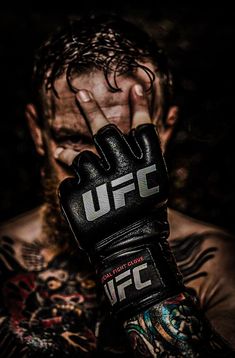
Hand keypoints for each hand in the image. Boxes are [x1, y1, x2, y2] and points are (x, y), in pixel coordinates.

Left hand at [58, 84, 182, 318]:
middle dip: (92, 109)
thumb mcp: (154, 183)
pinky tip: (79, 199)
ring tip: (60, 152)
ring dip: (69, 154)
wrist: (128, 249)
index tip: (135, 87)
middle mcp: (123, 169)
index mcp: (145, 166)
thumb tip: (170, 116)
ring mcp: (99, 182)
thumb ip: (150, 154)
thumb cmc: (145, 215)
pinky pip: (69, 182)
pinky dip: (72, 187)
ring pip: (79, 157)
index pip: (143, 128)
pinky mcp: (78, 196)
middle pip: (105, 131)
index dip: (141, 106)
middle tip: (80, 93)